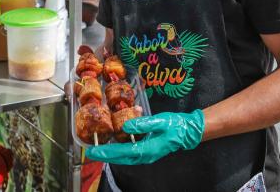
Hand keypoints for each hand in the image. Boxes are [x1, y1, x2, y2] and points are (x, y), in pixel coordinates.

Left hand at [85, 110, 204, 164]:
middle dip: (105, 155)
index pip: (123, 152)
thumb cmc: (176, 125)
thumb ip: (143, 123)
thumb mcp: (160, 121)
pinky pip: (130, 153)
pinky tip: (114, 144)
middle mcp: (145, 155)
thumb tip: (125, 126)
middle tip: (91, 152)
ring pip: (125, 157)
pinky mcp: (147, 150)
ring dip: (111, 154)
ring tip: (99, 149)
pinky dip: (120, 150)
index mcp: (148, 149)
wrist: (188, 131)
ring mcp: (146, 154)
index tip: (94, 151)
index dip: (107, 152)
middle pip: (121, 158)